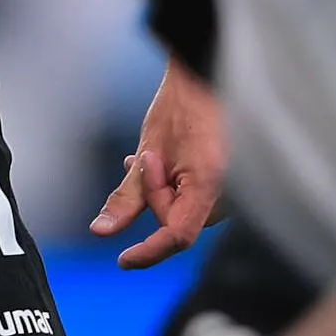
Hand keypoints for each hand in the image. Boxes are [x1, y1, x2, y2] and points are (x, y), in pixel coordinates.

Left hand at [93, 66, 221, 268]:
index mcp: (210, 184)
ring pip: (185, 210)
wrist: (208, 76)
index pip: (178, 236)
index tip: (123, 260)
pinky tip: (159, 163)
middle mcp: (230, 192)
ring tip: (148, 158)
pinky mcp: (230, 182)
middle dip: (154, 198)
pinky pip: (197, 198)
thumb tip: (102, 231)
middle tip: (143, 160)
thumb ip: (127, 197)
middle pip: (178, 221)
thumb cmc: (183, 106)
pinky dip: (174, 187)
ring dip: (162, 192)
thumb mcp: (149, 151)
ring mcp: (233, 189)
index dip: (149, 252)